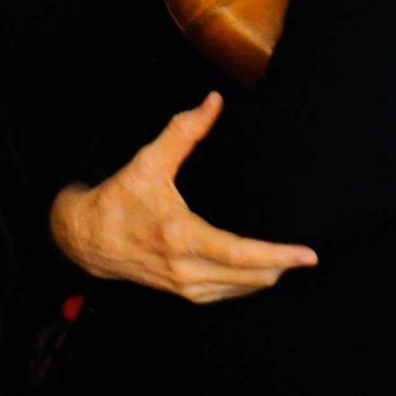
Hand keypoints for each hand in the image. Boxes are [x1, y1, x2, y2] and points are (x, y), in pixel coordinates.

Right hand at [51, 92, 318, 303]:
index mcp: (180, 236)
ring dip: (269, 274)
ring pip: (244, 288)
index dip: (277, 255)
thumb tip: (214, 101)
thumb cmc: (119, 199)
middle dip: (282, 264)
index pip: (239, 254)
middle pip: (251, 276)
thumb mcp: (148, 162)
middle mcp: (185, 268)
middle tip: (305, 252)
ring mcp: (186, 286)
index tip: (309, 255)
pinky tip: (260, 269)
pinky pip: (230, 293)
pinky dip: (249, 281)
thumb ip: (184, 132)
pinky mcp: (184, 293)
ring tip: (289, 258)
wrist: (86, 238)